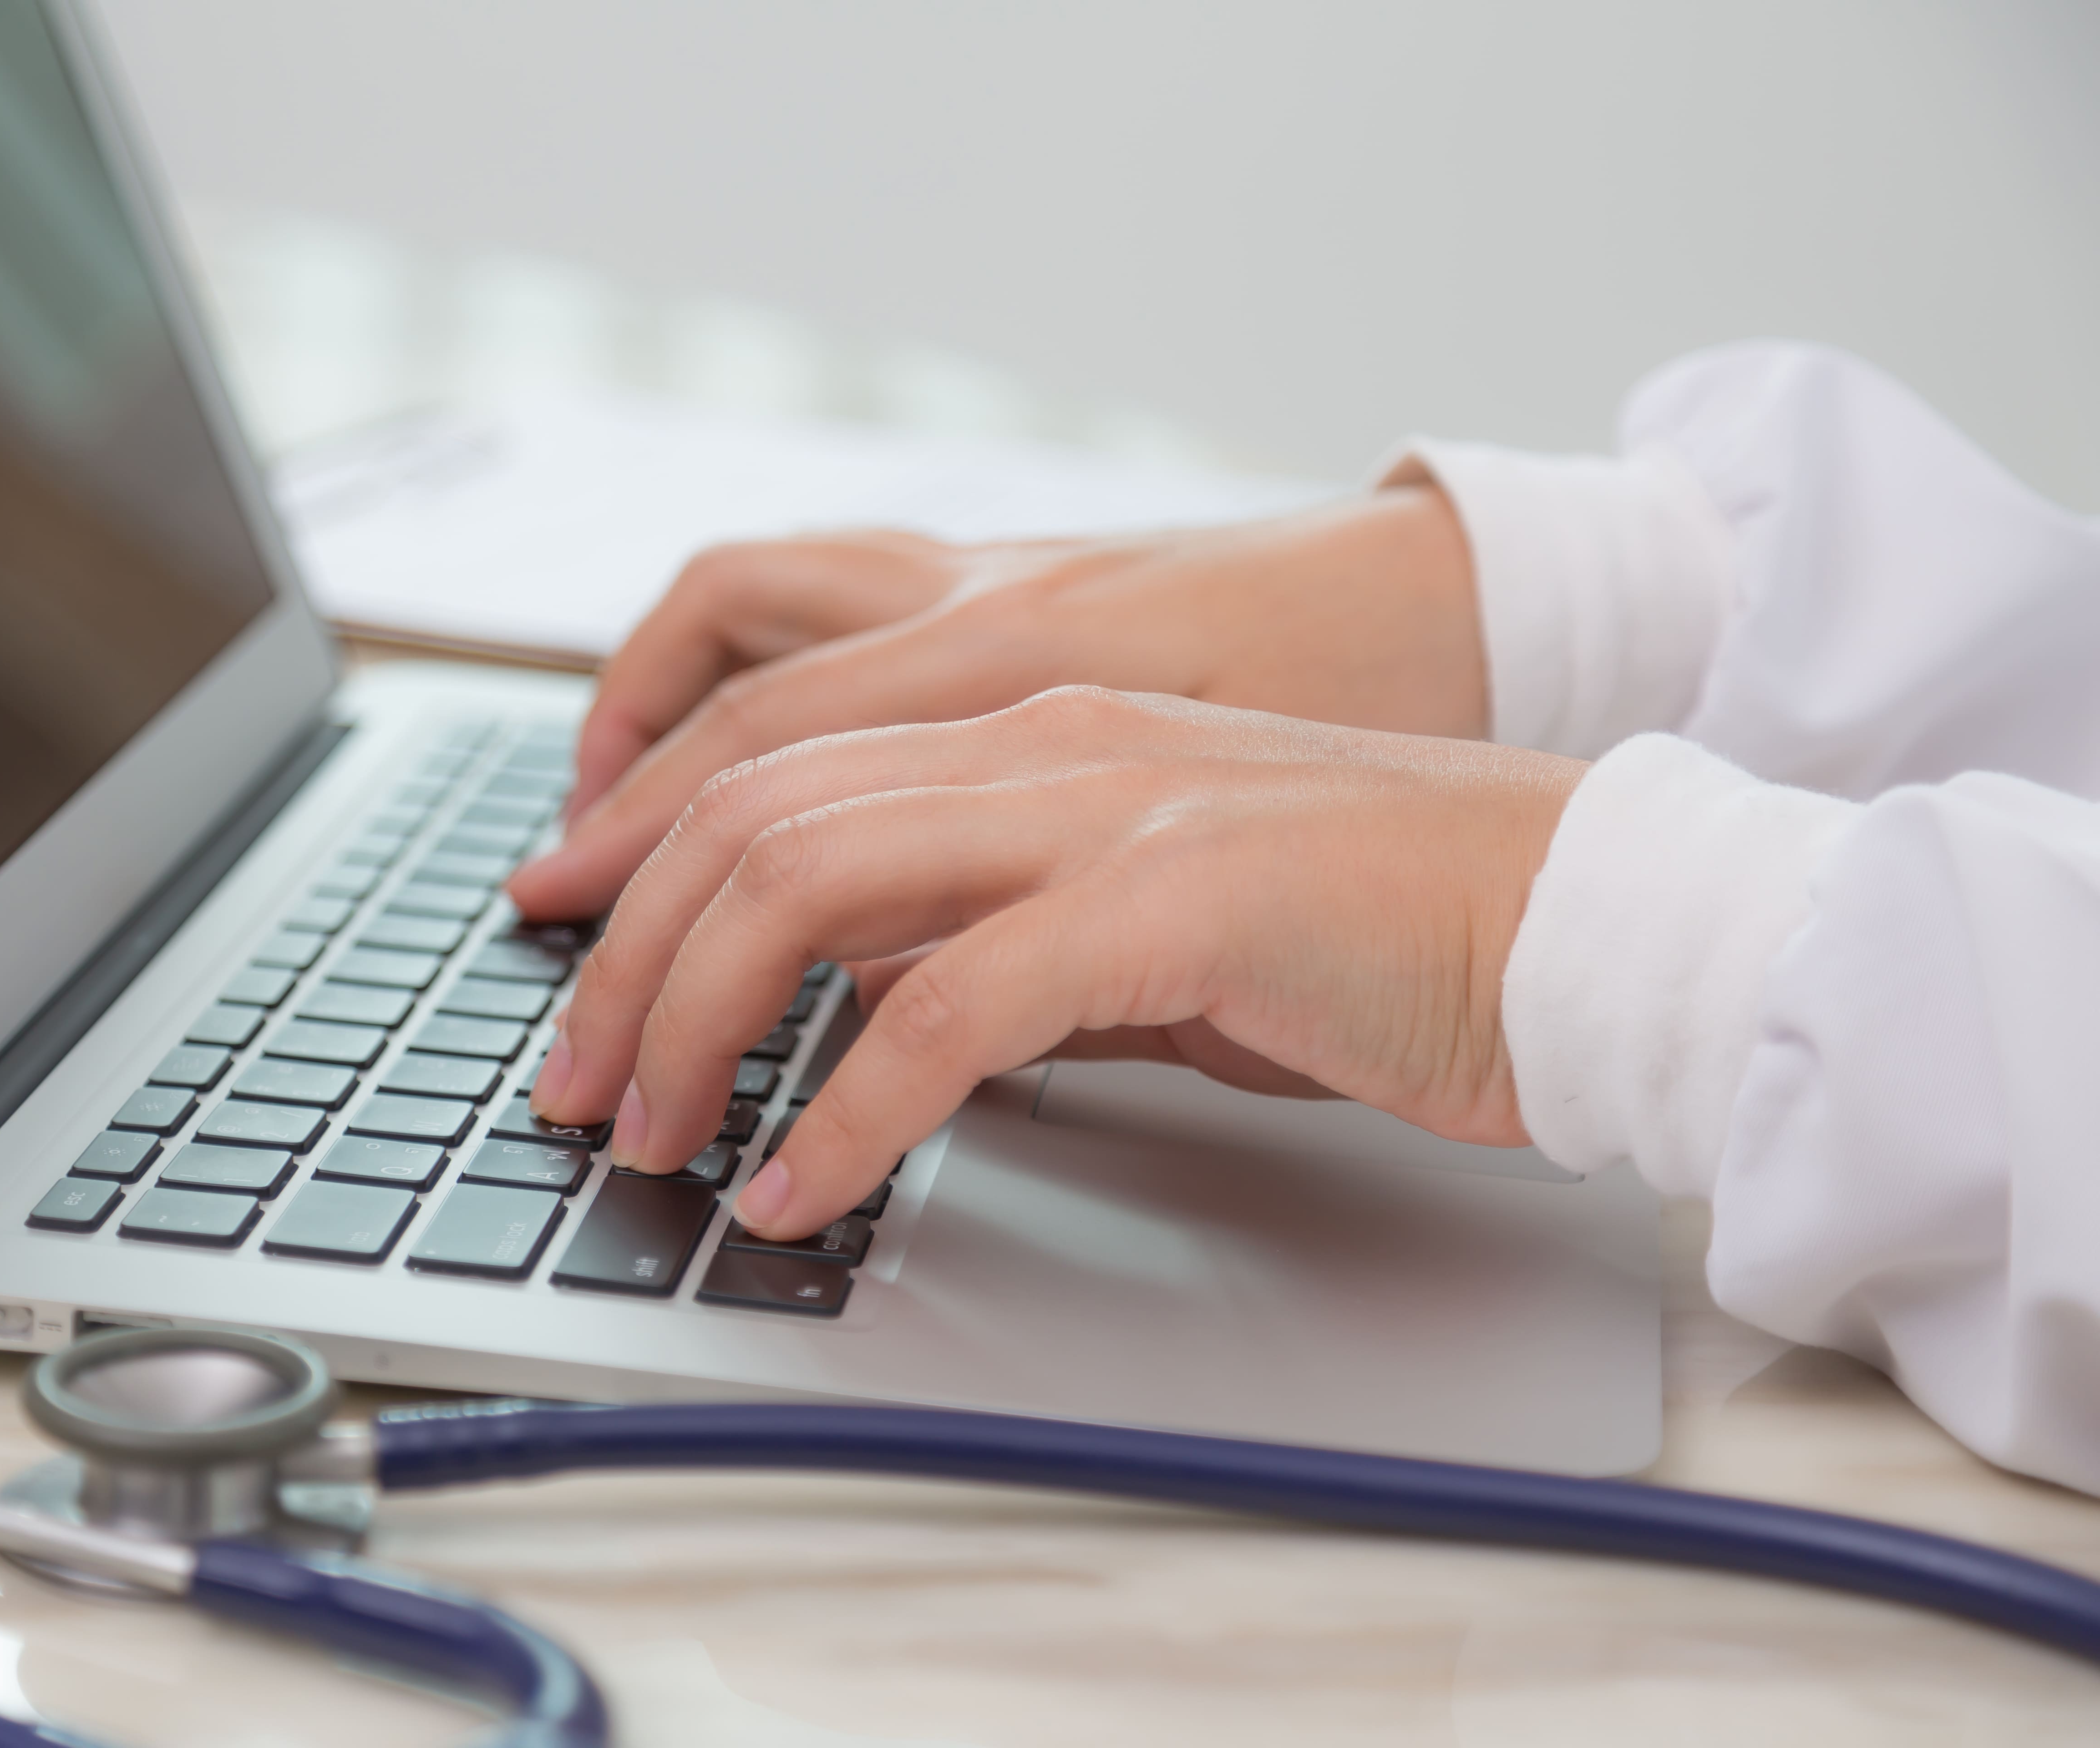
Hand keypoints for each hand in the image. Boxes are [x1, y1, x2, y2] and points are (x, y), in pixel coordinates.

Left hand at [527, 688, 1581, 1238]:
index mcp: (1025, 721)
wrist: (1571, 916)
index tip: (575, 975)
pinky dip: (844, 1111)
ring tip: (651, 1136)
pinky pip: (945, 1010)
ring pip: (810, 884)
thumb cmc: (1368, 924)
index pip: (764, 766)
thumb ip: (998, 928)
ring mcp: (1102, 807)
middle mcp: (1041, 736)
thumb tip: (869, 1009)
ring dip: (698, 1024)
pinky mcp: (1167, 905)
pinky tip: (798, 1186)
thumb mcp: (1138, 909)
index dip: (636, 865)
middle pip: (745, 817)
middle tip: (575, 1082)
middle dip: (627, 958)